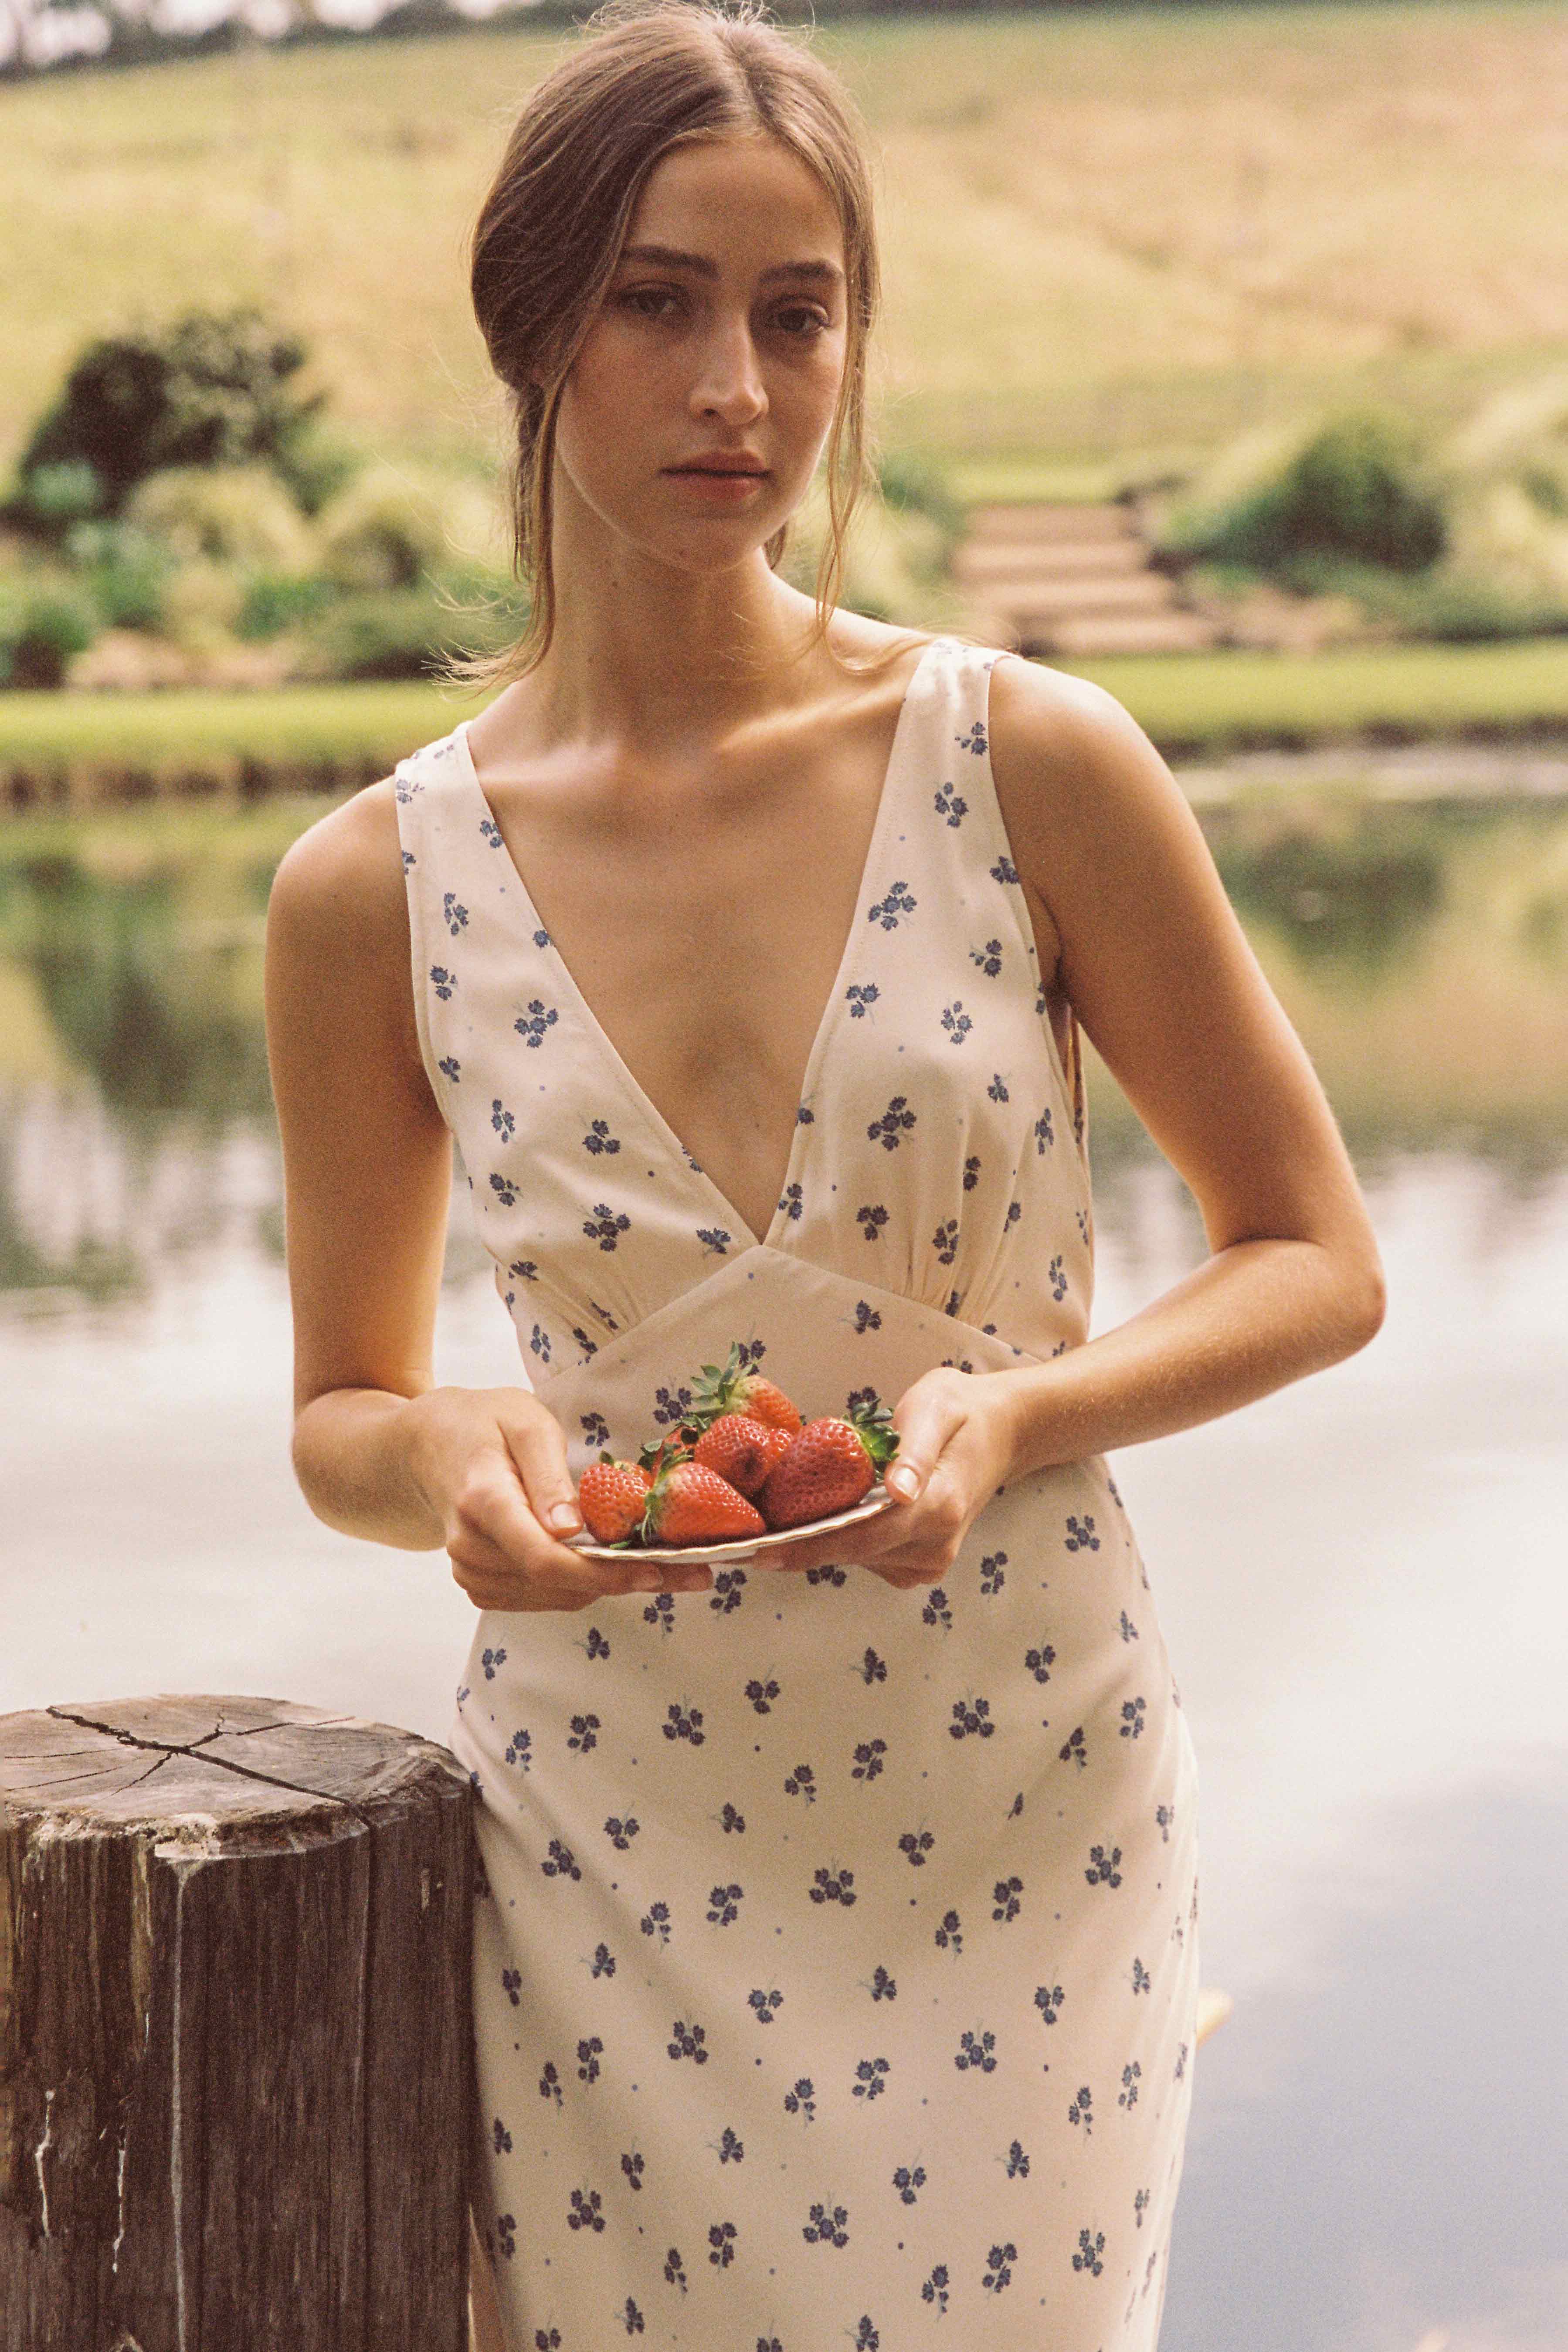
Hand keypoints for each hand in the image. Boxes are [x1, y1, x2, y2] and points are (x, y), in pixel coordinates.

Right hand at [405, 1385, 711, 1611]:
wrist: (428, 1446)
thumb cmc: (485, 1423)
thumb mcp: (525, 1423)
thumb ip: (548, 1476)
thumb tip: (571, 1531)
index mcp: (483, 1501)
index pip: (546, 1559)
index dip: (606, 1574)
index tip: (659, 1572)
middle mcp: (471, 1546)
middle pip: (556, 1584)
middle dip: (624, 1580)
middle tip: (690, 1570)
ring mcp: (471, 1571)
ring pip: (554, 1598)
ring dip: (607, 1585)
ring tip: (658, 1564)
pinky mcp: (480, 1583)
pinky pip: (541, 1598)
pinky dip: (579, 1585)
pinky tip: (606, 1562)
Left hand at [761, 1368, 1019, 1591]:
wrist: (1004, 1431)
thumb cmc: (962, 1410)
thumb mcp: (937, 1410)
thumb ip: (916, 1452)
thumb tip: (899, 1491)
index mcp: (939, 1507)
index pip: (861, 1537)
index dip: (808, 1547)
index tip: (759, 1553)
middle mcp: (936, 1545)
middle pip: (852, 1554)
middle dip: (799, 1547)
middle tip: (742, 1542)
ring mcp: (931, 1559)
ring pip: (857, 1559)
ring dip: (818, 1543)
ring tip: (775, 1519)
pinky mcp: (922, 1562)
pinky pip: (869, 1558)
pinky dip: (841, 1540)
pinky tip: (821, 1516)